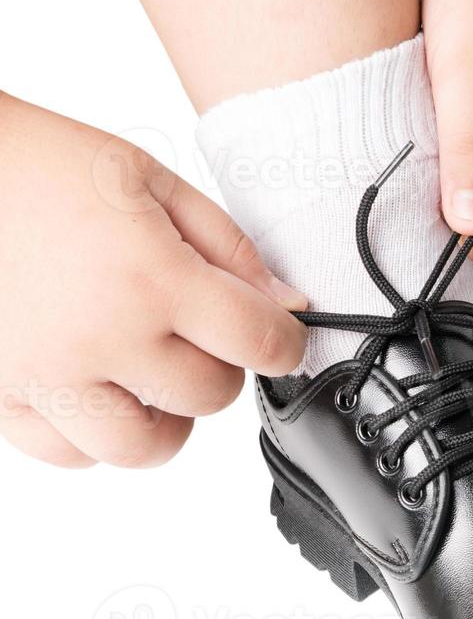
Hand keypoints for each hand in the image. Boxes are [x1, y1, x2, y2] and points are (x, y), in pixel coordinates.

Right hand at [0, 94, 307, 467]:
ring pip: (144, 447)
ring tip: (146, 369)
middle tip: (195, 331)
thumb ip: (229, 247)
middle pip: (208, 397)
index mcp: (150, 278)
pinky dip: (93, 433)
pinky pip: (68, 454)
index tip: (281, 335)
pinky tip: (95, 386)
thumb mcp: (150, 180)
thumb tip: (288, 305)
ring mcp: (47, 376)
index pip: (260, 343)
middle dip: (218, 366)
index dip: (286, 341)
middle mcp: (101, 338)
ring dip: (162, 415)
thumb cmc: (39, 164)